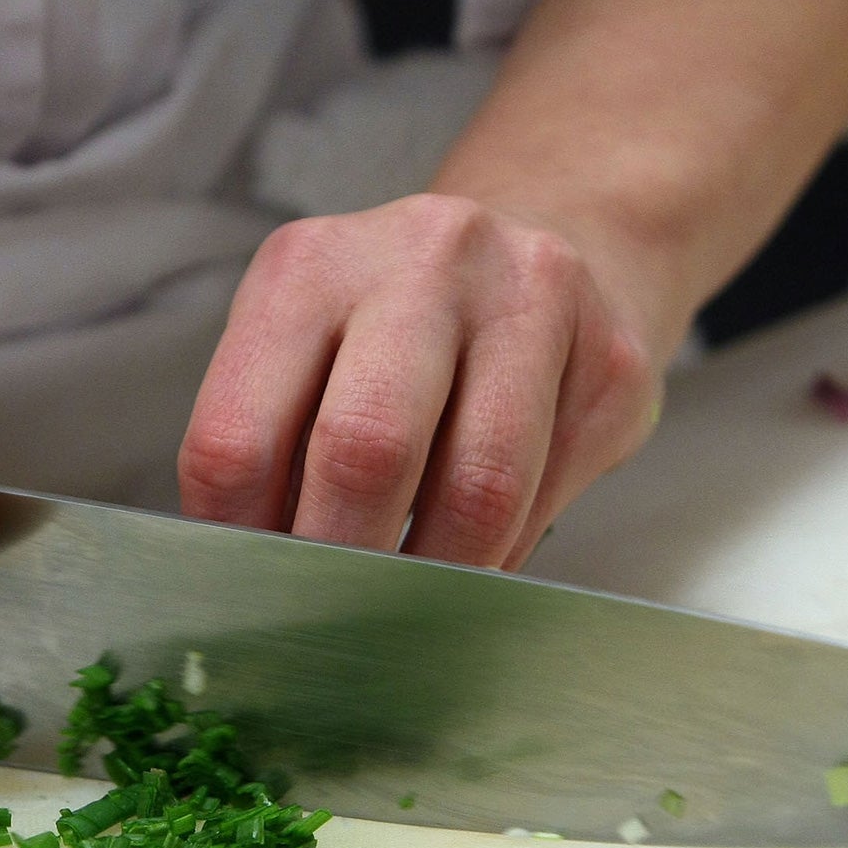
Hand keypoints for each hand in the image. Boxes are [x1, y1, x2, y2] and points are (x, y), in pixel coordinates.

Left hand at [177, 193, 659, 568]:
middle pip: (364, 452)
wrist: (561, 231)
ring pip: (476, 491)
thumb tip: (252, 580)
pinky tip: (471, 561)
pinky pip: (543, 499)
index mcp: (310, 267)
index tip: (246, 591)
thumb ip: (271, 446)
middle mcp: (423, 262)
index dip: (237, 541)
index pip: (238, 437)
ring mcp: (530, 302)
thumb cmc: (404, 321)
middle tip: (328, 616)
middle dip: (339, 564)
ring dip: (432, 576)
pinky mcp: (610, 361)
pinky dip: (497, 557)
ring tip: (404, 607)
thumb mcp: (311, 343)